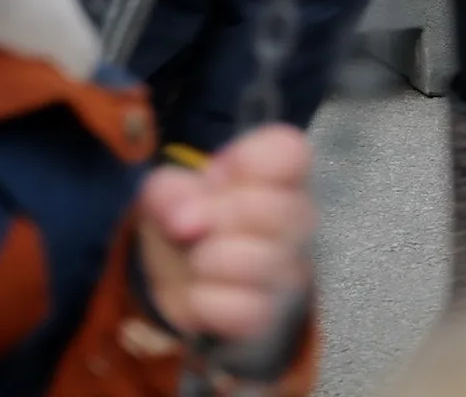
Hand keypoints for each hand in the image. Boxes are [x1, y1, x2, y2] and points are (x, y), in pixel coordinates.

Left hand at [136, 123, 312, 358]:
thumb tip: (186, 220)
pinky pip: (244, 310)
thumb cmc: (189, 222)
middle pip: (275, 208)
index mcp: (279, 175)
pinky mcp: (270, 313)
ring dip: (209, 261)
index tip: (220, 172)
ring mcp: (288, 268)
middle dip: (218, 217)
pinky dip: (207, 302)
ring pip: (260, 261)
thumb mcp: (168, 195)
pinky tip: (202, 292)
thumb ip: (170, 191)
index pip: (290, 152)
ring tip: (199, 260)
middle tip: (194, 225)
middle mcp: (298, 217)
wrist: (183, 284)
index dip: (249, 160)